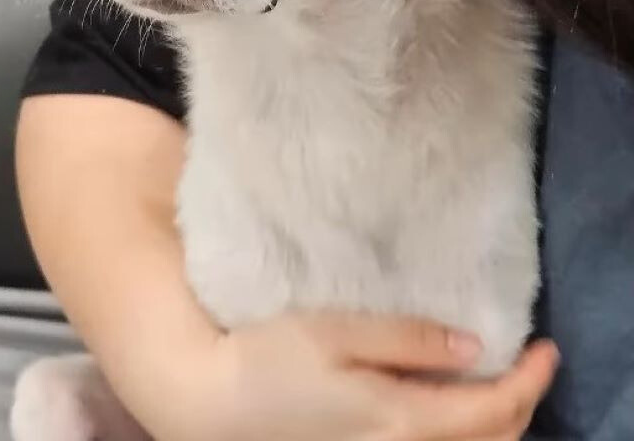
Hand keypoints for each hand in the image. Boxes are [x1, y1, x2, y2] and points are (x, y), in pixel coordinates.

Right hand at [166, 311, 557, 440]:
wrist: (216, 405)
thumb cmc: (271, 358)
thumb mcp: (336, 333)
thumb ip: (405, 340)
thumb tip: (471, 348)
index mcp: (401, 419)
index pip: (492, 411)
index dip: (529, 381)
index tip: (547, 347)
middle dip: (522, 405)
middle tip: (528, 362)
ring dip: (498, 425)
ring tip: (498, 383)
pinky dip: (465, 437)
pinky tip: (452, 409)